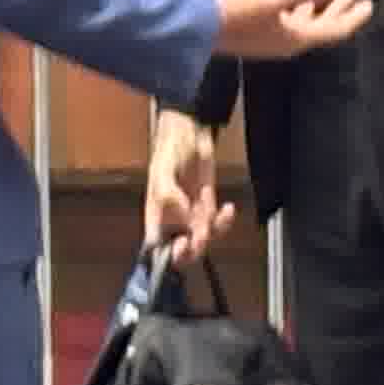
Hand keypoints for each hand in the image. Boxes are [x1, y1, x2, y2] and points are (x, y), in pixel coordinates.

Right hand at [145, 111, 230, 262]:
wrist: (189, 131)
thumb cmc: (169, 148)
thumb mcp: (162, 169)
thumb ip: (167, 194)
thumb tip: (181, 214)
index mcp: (156, 214)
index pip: (158, 245)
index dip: (168, 254)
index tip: (180, 244)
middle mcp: (173, 218)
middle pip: (182, 250)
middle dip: (194, 249)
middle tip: (201, 237)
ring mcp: (191, 214)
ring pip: (203, 238)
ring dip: (212, 233)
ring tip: (217, 215)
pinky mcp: (207, 205)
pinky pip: (217, 222)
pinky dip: (225, 220)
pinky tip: (228, 208)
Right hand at [212, 0, 370, 59]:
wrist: (201, 28)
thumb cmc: (238, 14)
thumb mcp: (272, 0)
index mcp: (297, 38)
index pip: (334, 30)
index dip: (353, 17)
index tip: (368, 3)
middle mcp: (289, 40)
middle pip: (321, 22)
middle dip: (337, 4)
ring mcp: (273, 36)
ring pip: (301, 15)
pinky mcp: (259, 29)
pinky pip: (283, 13)